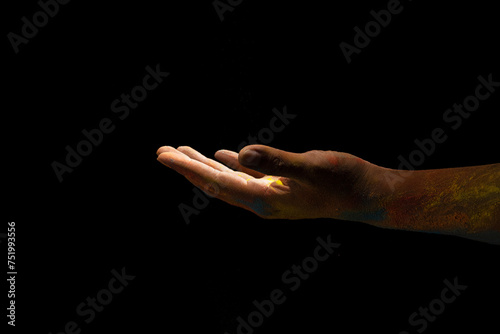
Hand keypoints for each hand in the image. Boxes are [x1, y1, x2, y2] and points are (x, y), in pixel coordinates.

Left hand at [156, 145, 383, 219]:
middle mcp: (262, 201)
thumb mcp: (314, 167)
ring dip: (204, 165)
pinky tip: (223, 155)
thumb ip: (277, 162)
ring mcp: (270, 194)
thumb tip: (240, 154)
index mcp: (265, 200)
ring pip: (229, 178)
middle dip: (188, 168)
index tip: (165, 156)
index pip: (218, 183)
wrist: (367, 195)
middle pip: (216, 183)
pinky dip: (231, 163)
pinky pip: (248, 174)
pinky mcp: (280, 186)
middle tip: (162, 152)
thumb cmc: (345, 182)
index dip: (190, 169)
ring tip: (181, 151)